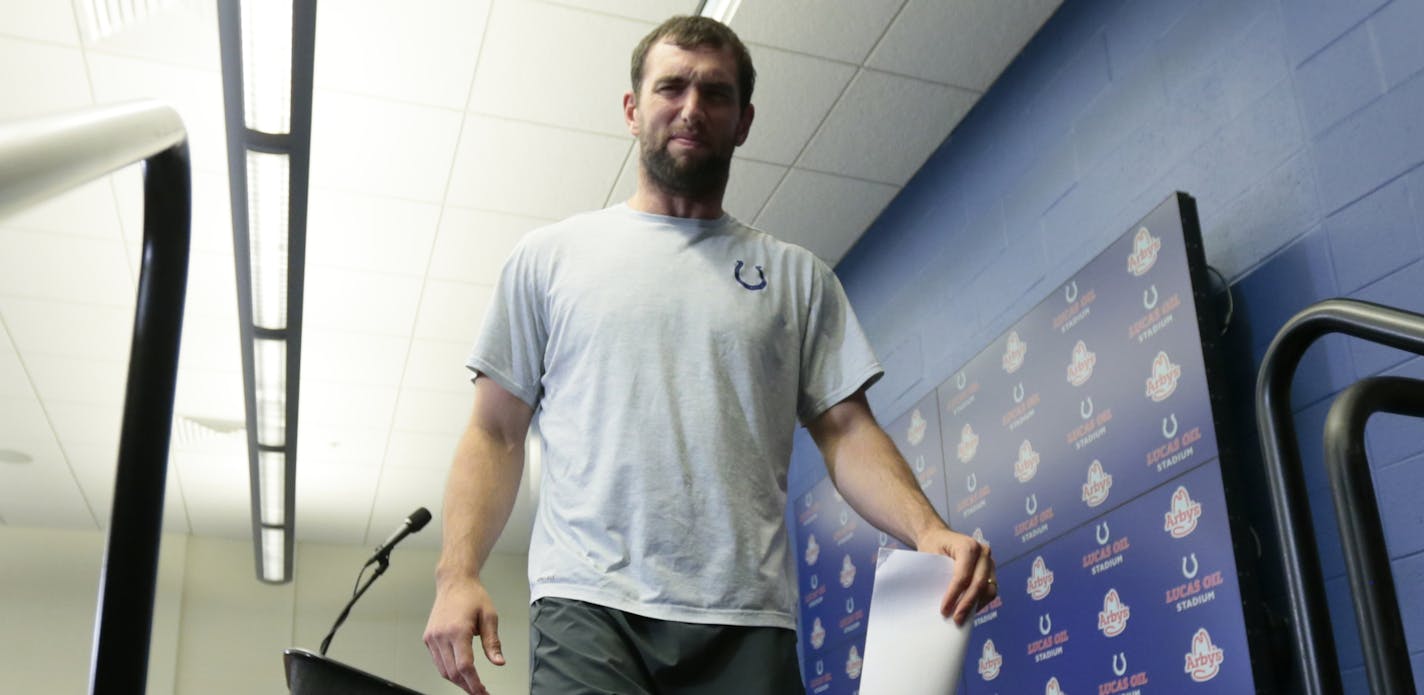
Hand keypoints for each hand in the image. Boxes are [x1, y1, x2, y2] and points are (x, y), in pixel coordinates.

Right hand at [424, 578, 504, 693]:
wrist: (454, 582)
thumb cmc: (472, 596)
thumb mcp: (490, 617)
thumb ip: (493, 642)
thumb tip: (499, 662)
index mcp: (457, 631)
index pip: (465, 666)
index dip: (474, 683)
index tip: (483, 692)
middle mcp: (441, 636)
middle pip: (452, 672)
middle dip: (467, 686)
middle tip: (480, 692)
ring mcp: (432, 638)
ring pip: (443, 670)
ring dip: (457, 681)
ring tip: (472, 685)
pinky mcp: (428, 638)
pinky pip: (438, 661)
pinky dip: (448, 670)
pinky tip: (460, 672)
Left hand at [916, 527, 996, 624]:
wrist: (939, 537)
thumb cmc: (933, 546)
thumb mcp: (931, 557)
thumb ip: (939, 576)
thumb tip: (944, 605)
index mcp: (967, 546)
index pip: (963, 575)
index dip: (954, 595)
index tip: (944, 610)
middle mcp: (982, 552)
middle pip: (978, 583)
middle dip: (967, 604)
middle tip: (956, 619)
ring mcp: (989, 561)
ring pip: (988, 589)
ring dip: (975, 605)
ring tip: (962, 618)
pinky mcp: (990, 570)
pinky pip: (990, 590)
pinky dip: (981, 602)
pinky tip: (970, 611)